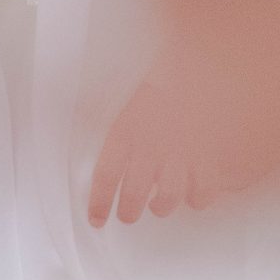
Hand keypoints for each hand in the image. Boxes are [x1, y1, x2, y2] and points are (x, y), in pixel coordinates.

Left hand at [90, 73, 229, 228]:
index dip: (100, 202)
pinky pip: (204, 189)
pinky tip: (193, 195)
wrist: (201, 61)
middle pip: (135, 194)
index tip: (97, 219)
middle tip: (128, 216)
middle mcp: (152, 146)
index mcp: (127, 130)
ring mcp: (182, 152)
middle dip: (130, 211)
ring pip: (168, 197)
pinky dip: (199, 197)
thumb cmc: (161, 74)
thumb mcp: (122, 88)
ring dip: (161, 207)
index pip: (107, 175)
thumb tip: (70, 105)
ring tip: (158, 205)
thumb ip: (94, 104)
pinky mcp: (209, 153)